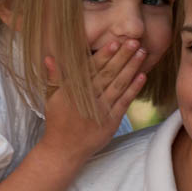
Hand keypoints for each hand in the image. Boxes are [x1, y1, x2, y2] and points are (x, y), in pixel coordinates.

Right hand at [42, 40, 145, 161]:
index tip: (115, 42)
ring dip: (132, 68)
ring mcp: (101, 110)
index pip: (91, 68)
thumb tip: (49, 57)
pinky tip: (142, 76)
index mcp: (74, 90)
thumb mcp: (52, 97)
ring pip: (119, 85)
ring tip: (142, 53)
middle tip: (135, 41)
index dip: (104, 55)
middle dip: (122, 56)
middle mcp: (89, 98)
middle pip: (108, 73)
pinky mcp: (111, 121)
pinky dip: (134, 89)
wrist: (64, 150)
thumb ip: (54, 77)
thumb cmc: (58, 121)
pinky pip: (124, 102)